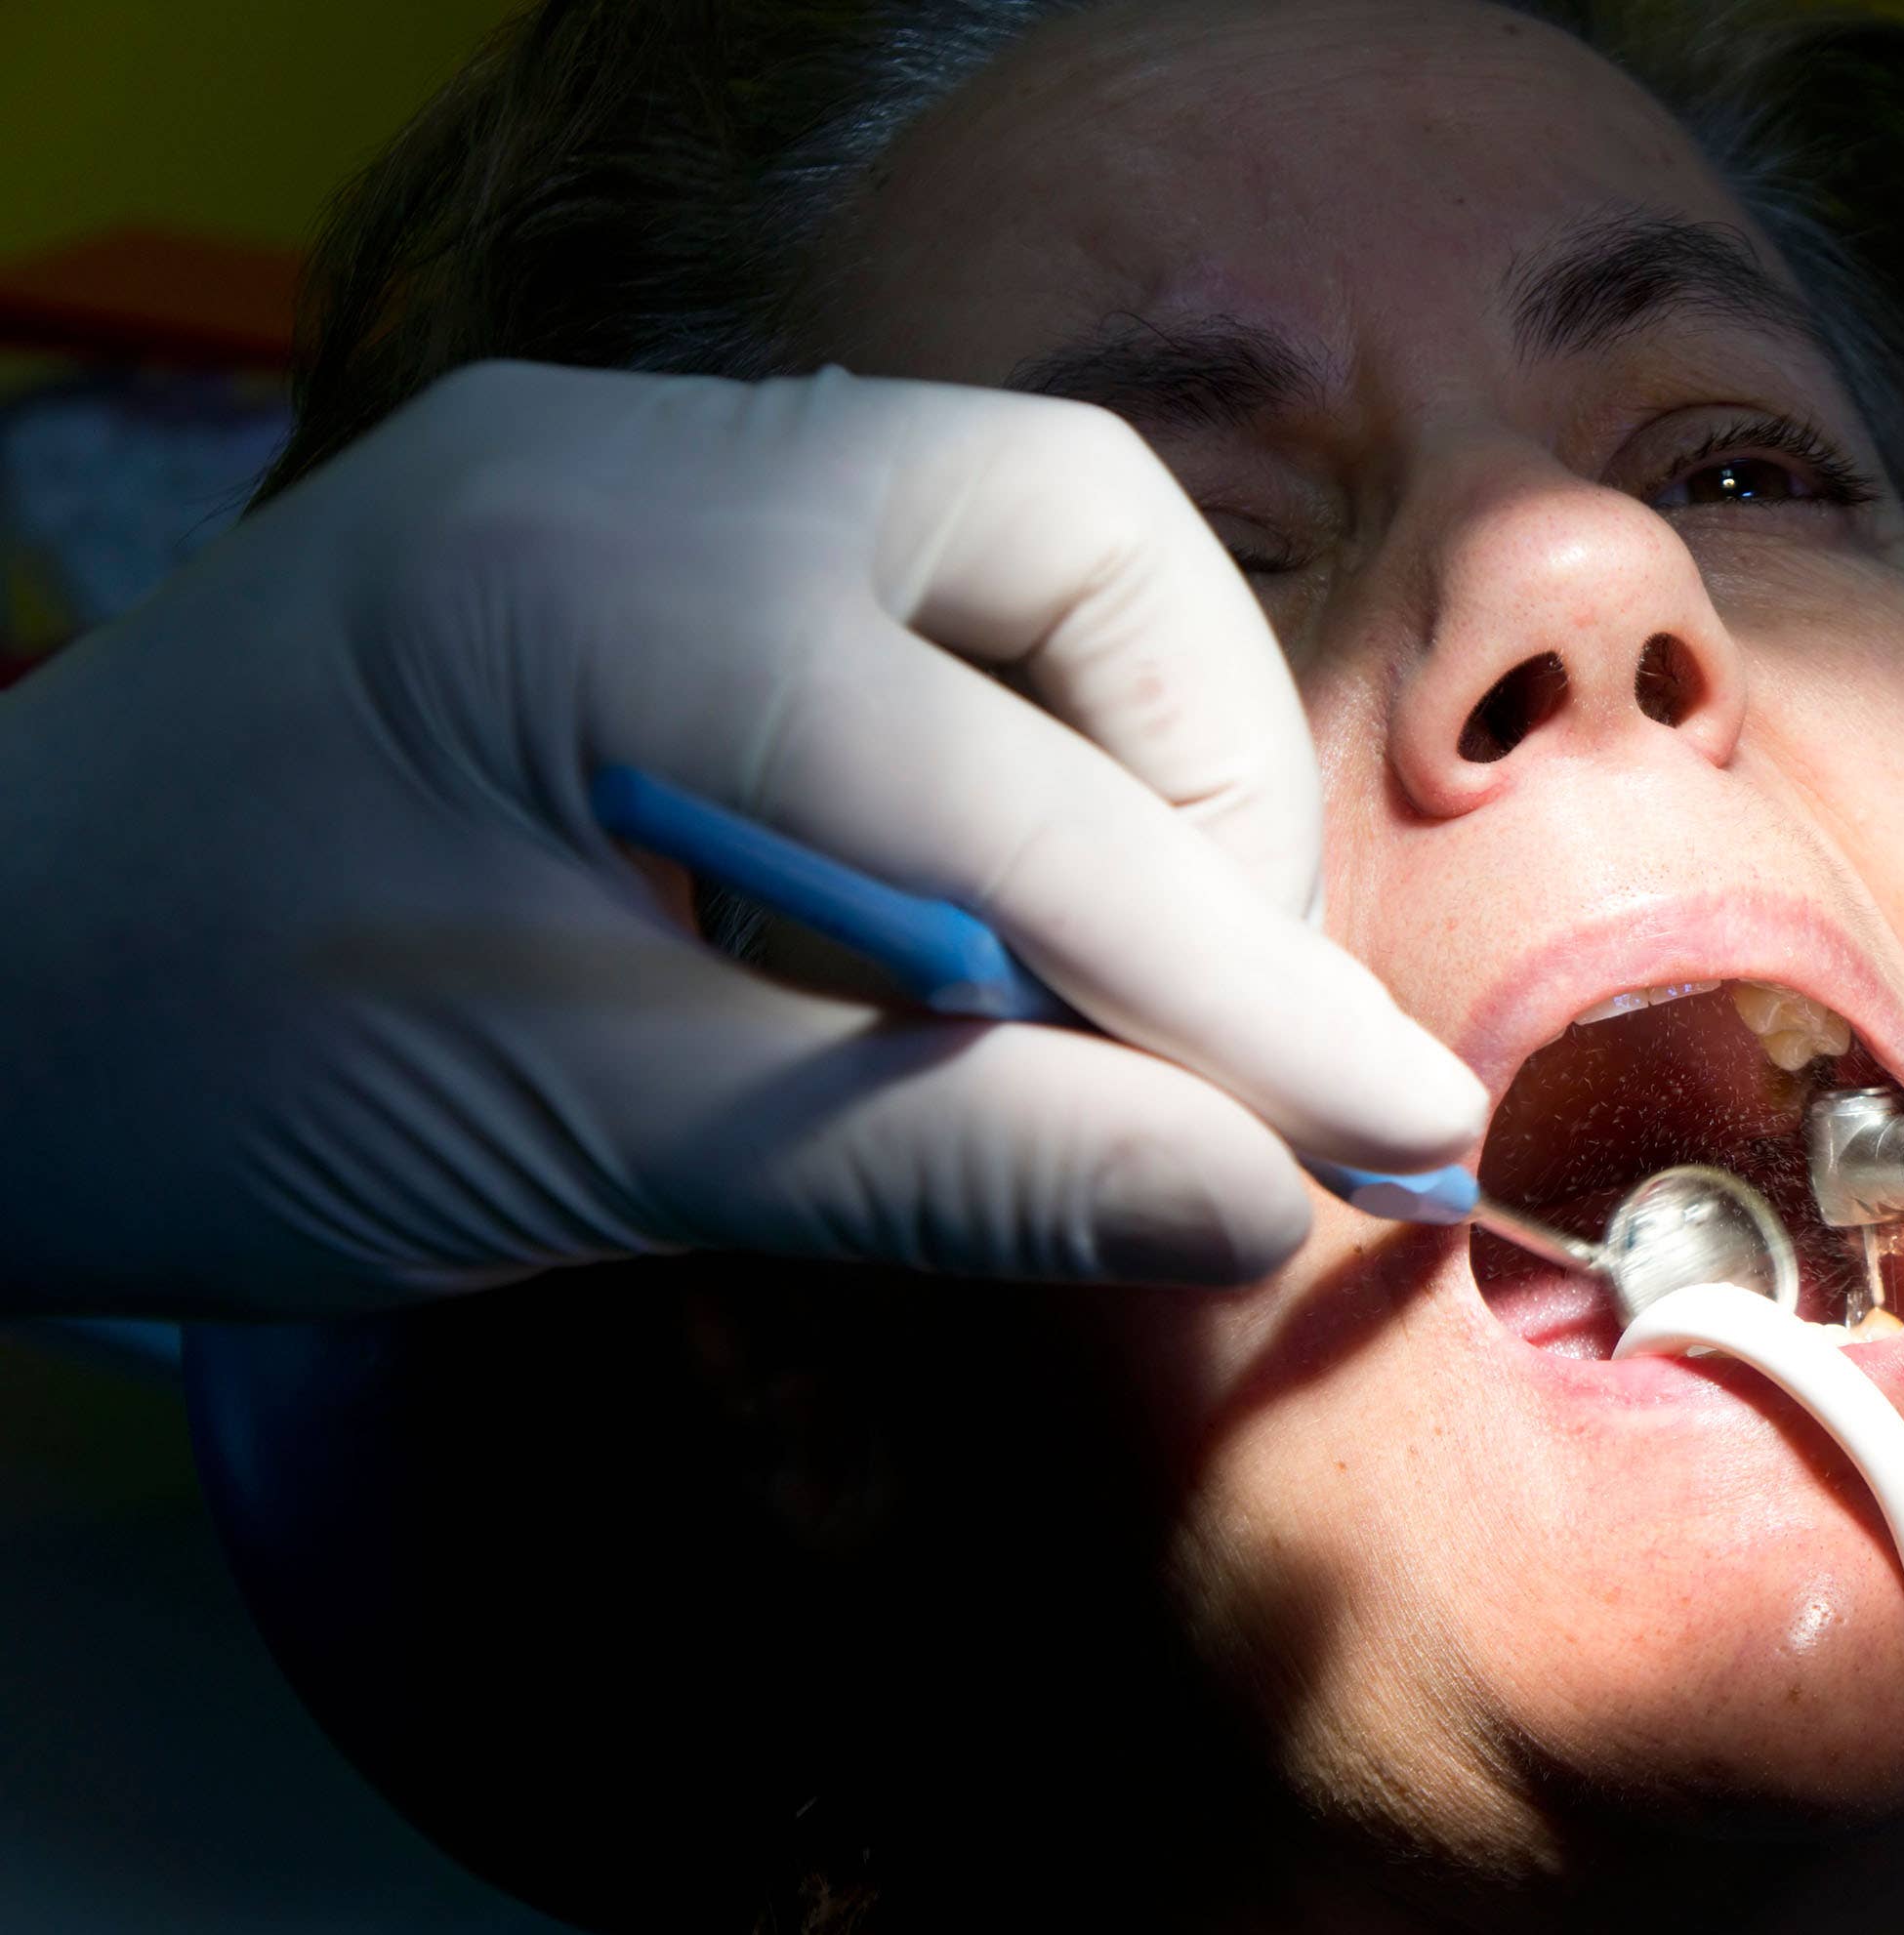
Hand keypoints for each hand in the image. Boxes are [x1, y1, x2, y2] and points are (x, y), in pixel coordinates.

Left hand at [0, 362, 1480, 1315]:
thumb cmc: (206, 1076)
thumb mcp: (581, 1143)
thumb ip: (933, 1162)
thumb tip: (1248, 1209)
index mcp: (611, 593)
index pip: (1022, 798)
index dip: (1240, 988)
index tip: (1404, 1128)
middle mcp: (637, 462)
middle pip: (1075, 528)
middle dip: (1194, 773)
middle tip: (1187, 1009)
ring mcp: (620, 470)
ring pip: (1011, 533)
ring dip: (1104, 750)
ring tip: (1074, 975)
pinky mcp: (612, 535)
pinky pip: (901, 587)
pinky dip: (985, 744)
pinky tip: (936, 912)